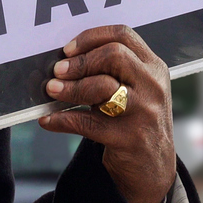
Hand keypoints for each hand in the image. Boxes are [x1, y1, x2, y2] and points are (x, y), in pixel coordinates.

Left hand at [37, 25, 175, 202]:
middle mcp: (152, 86)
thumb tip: (63, 62)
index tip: (68, 49)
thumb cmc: (136, 120)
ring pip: (103, 87)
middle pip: (114, 55)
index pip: (123, 35)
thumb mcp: (136, 89)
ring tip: (51, 90)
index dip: (92, 37)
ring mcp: (144, 112)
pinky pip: (89, 123)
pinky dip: (63, 120)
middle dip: (80, 61)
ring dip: (70, 87)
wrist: (154, 167)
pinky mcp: (130, 138)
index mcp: (153, 67)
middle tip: (57, 70)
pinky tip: (49, 120)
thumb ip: (112, 71)